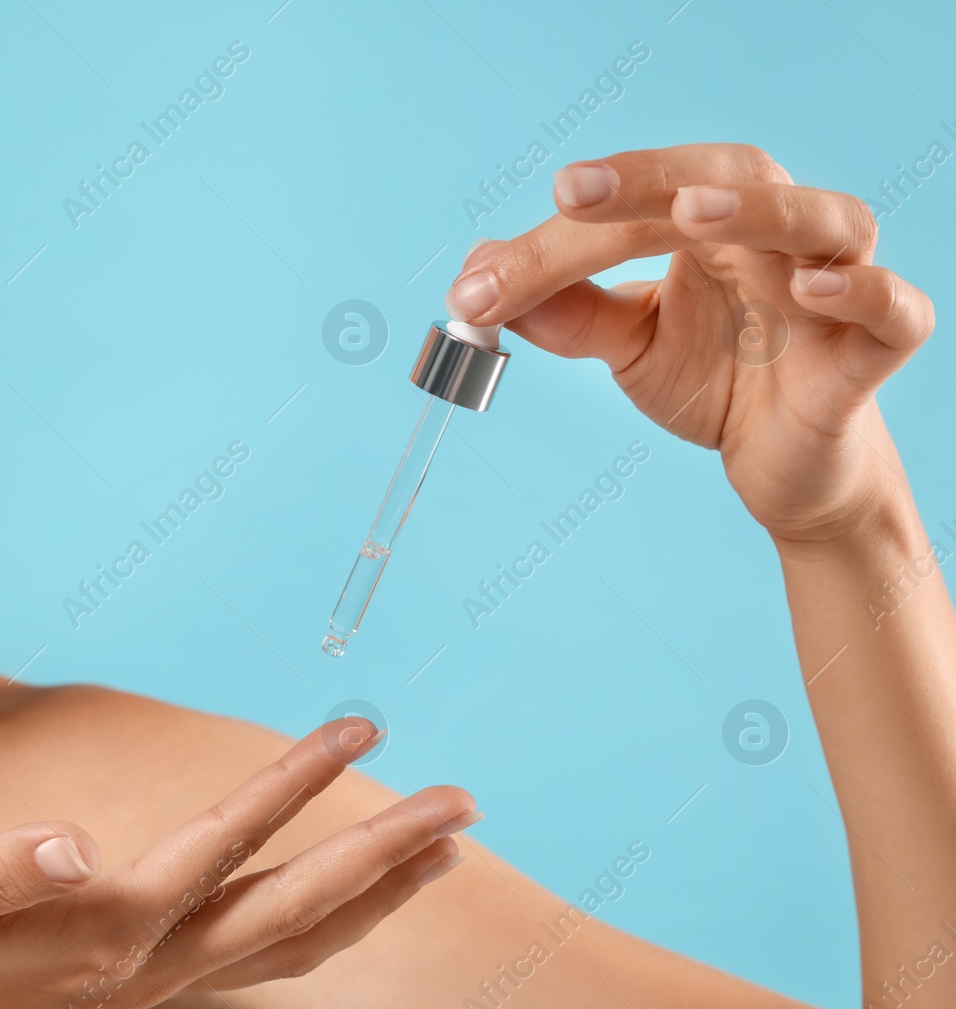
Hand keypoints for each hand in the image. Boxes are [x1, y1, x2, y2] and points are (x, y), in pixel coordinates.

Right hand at [0, 720, 475, 1008]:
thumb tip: (72, 838)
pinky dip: (328, 920)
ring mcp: (158, 973)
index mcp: (106, 927)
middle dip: (382, 853)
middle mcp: (151, 959)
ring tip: (442, 851)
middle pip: (293, 906)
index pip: (223, 847)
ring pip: (294, 939)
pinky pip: (266, 949)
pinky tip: (353, 896)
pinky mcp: (150, 969)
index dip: (293, 786)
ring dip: (373, 893)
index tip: (359, 730)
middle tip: (464, 803)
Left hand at [448, 143, 934, 544]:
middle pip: (728, 178)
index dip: (561, 235)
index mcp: (718, 222)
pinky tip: (809, 288)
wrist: (787, 469)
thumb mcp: (629, 345)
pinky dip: (858, 291)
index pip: (638, 204)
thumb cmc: (717, 382)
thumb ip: (566, 313)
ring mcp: (836, 287)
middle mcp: (780, 237)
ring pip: (824, 220)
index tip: (485, 275)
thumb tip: (476, 279)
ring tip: (692, 211)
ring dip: (759, 210)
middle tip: (570, 195)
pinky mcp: (875, 350)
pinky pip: (891, 310)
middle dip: (647, 181)